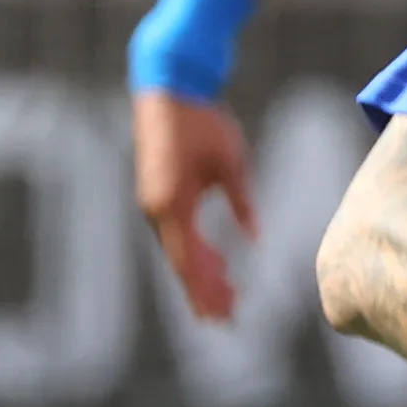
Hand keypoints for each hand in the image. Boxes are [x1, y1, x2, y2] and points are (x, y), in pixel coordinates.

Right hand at [134, 88, 257, 320]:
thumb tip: (253, 240)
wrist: (169, 88)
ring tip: (227, 296)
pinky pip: (175, 232)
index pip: (188, 260)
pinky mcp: (156, 193)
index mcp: (173, 204)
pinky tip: (216, 262)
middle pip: (181, 262)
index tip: (223, 313)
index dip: (205, 290)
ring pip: (177, 249)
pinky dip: (194, 251)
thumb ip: (242, 203)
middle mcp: (157, 209)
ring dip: (200, 274)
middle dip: (204, 291)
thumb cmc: (202, 121)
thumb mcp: (232, 162)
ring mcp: (153, 202)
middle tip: (228, 319)